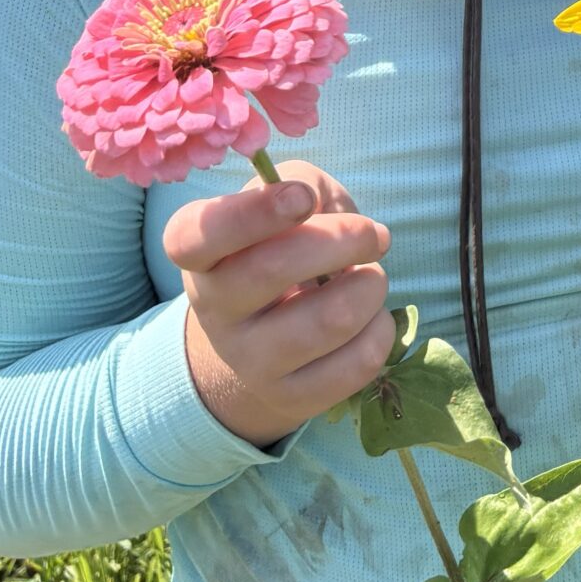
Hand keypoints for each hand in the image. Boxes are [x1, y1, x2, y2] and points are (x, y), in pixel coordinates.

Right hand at [165, 159, 395, 449]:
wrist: (264, 342)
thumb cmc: (281, 249)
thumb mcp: (283, 202)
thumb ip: (302, 184)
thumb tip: (321, 205)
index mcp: (199, 251)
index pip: (201, 233)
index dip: (254, 212)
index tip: (302, 198)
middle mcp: (212, 308)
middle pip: (273, 270)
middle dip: (343, 240)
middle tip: (374, 235)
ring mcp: (248, 361)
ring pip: (328, 320)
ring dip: (370, 287)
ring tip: (370, 279)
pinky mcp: (290, 398)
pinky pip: (356, 363)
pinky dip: (381, 330)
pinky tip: (371, 318)